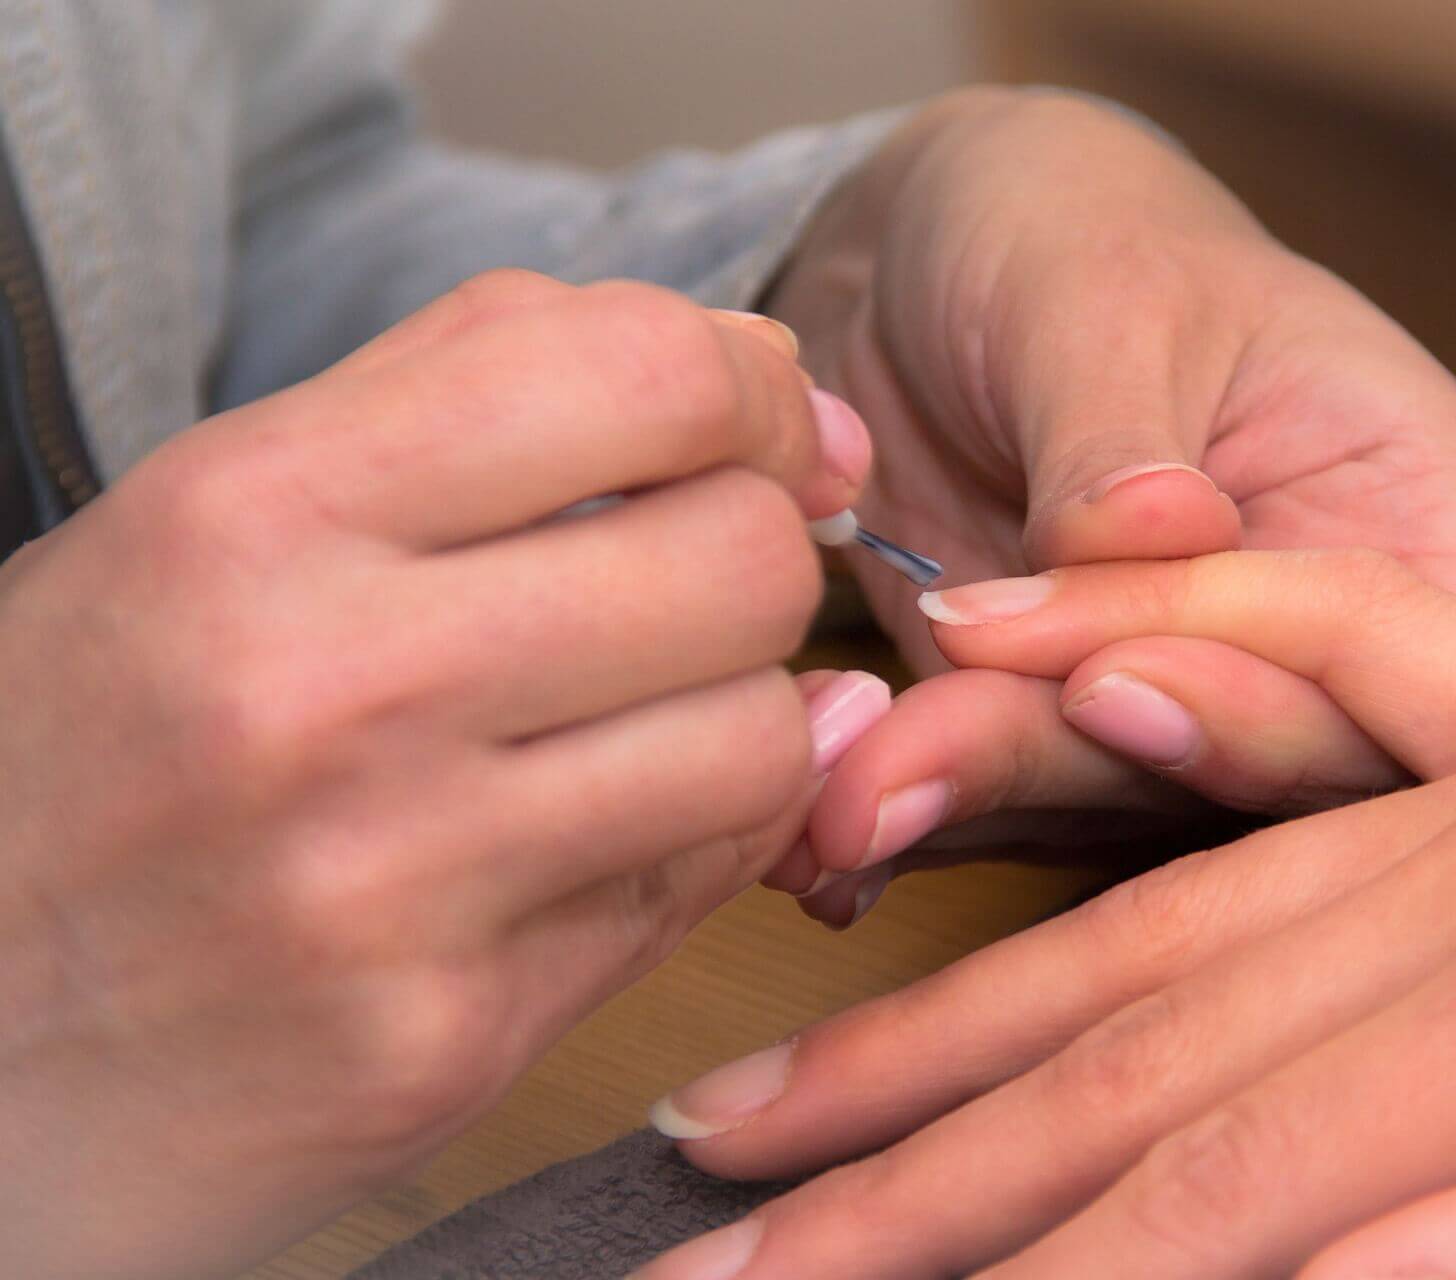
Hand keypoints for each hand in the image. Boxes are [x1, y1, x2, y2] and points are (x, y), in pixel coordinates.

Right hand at [0, 272, 891, 1279]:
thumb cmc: (88, 749)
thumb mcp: (212, 517)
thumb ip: (472, 395)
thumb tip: (785, 391)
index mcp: (258, 509)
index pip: (639, 374)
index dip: (758, 394)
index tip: (769, 438)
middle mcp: (328, 688)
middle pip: (741, 561)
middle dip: (762, 561)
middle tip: (697, 590)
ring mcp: (390, 885)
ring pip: (760, 740)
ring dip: (738, 719)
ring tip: (641, 722)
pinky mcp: (442, 1043)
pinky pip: (691, 897)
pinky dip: (682, 851)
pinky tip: (588, 840)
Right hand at [643, 551, 1455, 1279]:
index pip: (1224, 1179)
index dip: (1028, 1279)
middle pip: (1129, 1041)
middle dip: (905, 1167)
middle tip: (711, 1238)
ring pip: (1169, 889)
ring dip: (950, 996)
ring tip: (768, 1082)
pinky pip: (1320, 640)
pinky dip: (1162, 649)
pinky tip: (1026, 652)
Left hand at [764, 89, 1455, 896]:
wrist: (930, 263)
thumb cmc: (1069, 229)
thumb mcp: (1100, 296)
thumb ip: (1120, 435)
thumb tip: (1161, 531)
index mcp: (1400, 508)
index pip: (1394, 658)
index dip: (1272, 700)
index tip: (1108, 677)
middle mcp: (1307, 633)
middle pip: (1259, 768)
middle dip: (1087, 766)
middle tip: (928, 758)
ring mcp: (1182, 693)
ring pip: (1114, 803)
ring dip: (969, 797)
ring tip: (838, 800)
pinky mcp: (1057, 730)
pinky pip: (1003, 796)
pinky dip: (910, 808)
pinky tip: (818, 835)